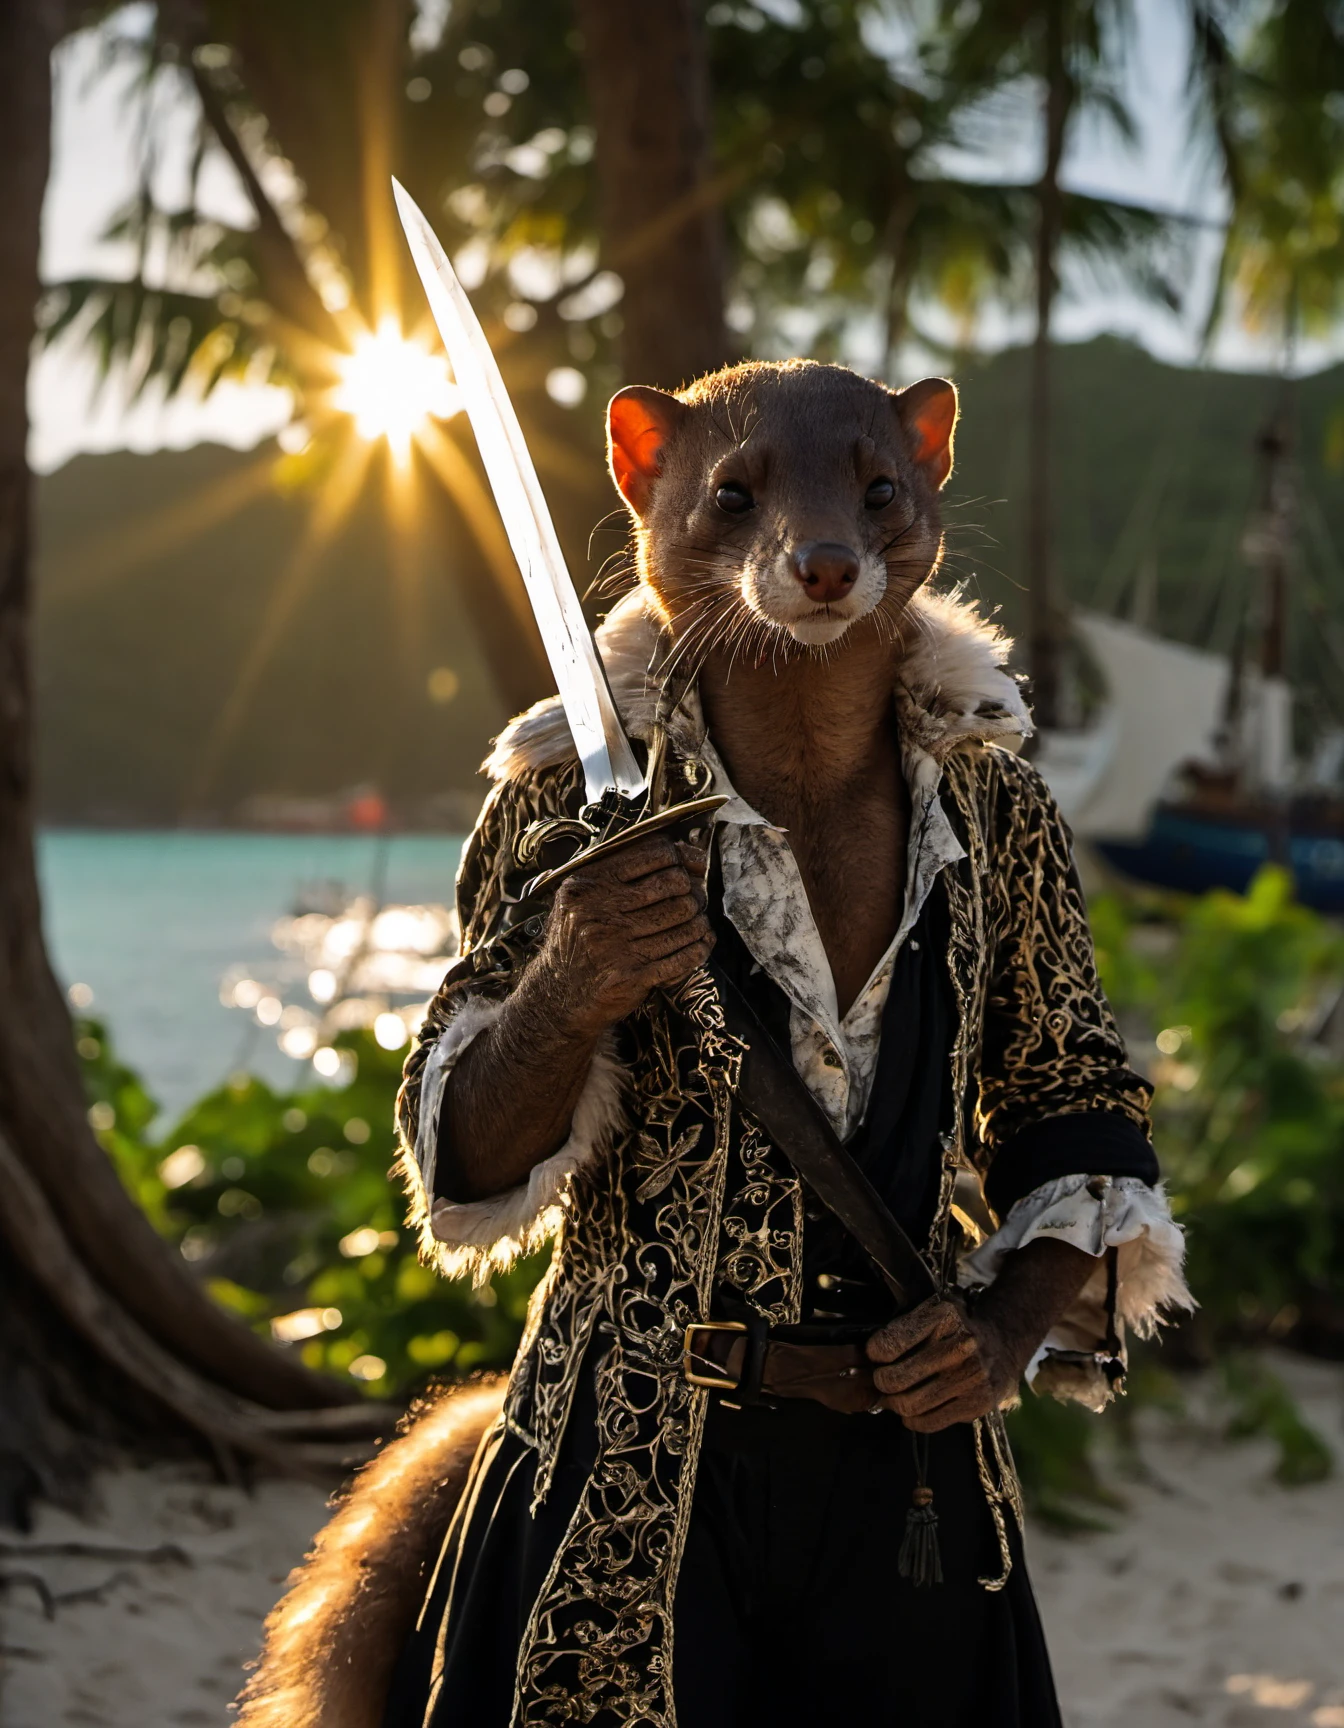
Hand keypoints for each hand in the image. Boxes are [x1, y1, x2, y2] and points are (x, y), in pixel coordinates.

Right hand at [531, 836, 713, 1038]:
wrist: (557, 994)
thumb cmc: (577, 939)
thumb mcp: (583, 896)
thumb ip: (623, 872)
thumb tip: (688, 856)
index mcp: (589, 884)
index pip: (655, 853)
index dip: (681, 858)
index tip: (691, 869)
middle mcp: (599, 911)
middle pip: (674, 886)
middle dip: (693, 892)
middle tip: (697, 899)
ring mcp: (614, 945)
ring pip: (683, 921)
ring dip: (699, 922)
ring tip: (698, 922)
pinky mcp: (630, 976)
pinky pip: (682, 956)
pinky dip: (698, 949)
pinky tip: (700, 944)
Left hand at [864, 1296, 1023, 1432]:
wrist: (1003, 1345)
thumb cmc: (956, 1331)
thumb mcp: (933, 1314)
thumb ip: (902, 1330)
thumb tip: (866, 1358)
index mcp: (944, 1318)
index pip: (891, 1343)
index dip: (874, 1353)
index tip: (875, 1355)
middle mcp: (960, 1347)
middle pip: (896, 1379)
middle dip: (881, 1382)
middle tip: (881, 1380)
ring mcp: (970, 1378)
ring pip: (909, 1405)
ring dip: (894, 1403)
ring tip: (894, 1396)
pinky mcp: (977, 1404)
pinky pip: (928, 1422)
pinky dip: (912, 1420)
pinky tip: (913, 1410)